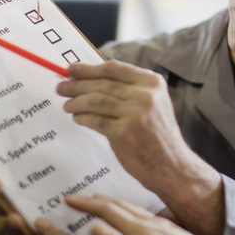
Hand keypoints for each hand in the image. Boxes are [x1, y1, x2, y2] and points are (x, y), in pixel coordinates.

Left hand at [57, 61, 224, 234]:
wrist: (172, 166)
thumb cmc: (158, 137)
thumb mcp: (153, 105)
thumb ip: (130, 90)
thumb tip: (95, 80)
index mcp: (153, 83)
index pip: (114, 68)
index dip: (90, 68)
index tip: (72, 69)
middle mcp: (146, 95)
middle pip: (102, 84)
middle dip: (78, 85)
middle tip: (62, 87)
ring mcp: (135, 113)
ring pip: (96, 100)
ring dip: (77, 102)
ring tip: (67, 104)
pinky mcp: (124, 132)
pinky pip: (96, 120)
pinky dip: (83, 118)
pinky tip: (78, 118)